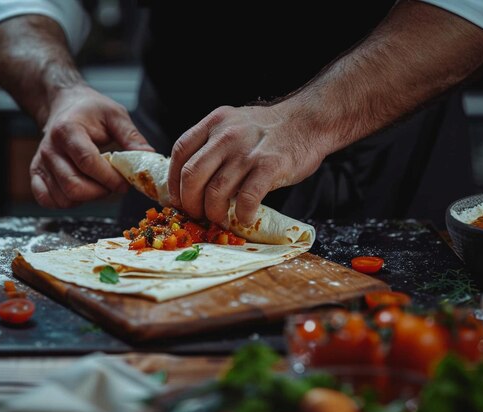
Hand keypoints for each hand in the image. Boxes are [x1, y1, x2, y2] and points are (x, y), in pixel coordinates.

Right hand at [30, 85, 153, 207]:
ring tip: (99, 185)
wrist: (65, 106)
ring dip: (87, 199)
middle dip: (101, 192)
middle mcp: (50, 148)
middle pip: (74, 186)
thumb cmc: (90, 110)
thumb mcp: (115, 115)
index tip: (125, 182)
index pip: (88, 162)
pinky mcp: (36, 173)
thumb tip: (149, 157)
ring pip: (64, 198)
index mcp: (68, 130)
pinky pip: (48, 200)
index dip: (110, 178)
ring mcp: (41, 162)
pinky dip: (68, 203)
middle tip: (114, 185)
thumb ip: (132, 137)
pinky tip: (82, 191)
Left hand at [167, 103, 325, 225]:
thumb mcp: (233, 123)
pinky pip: (247, 199)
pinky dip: (242, 215)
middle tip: (196, 214)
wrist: (308, 121)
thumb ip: (212, 144)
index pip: (180, 152)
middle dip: (189, 202)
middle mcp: (226, 135)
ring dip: (213, 213)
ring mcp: (247, 152)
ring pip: (215, 191)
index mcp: (214, 123)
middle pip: (191, 176)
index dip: (173, 180)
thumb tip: (190, 180)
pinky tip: (244, 218)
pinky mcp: (269, 167)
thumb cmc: (268, 130)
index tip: (177, 198)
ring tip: (219, 219)